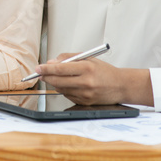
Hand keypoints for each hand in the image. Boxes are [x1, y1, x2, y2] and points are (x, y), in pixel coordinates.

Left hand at [36, 54, 151, 106]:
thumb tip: (52, 62)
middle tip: (41, 73)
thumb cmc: (105, 71)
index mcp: (87, 68)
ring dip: (55, 83)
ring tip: (55, 77)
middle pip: (58, 80)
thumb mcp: (88, 58)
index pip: (60, 68)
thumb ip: (69, 58)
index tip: (39, 68)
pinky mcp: (85, 102)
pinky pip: (68, 96)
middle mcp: (86, 82)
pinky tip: (68, 85)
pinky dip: (64, 90)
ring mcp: (85, 94)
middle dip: (46, 76)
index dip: (46, 68)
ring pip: (61, 89)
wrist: (121, 85)